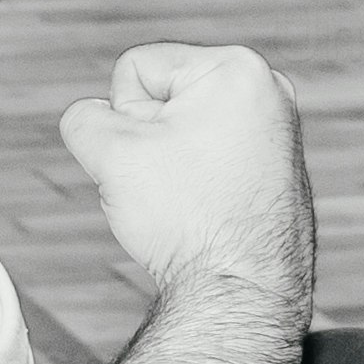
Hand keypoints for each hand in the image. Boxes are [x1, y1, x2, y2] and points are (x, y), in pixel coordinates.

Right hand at [56, 41, 309, 317]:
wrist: (242, 295)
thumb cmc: (185, 219)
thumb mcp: (109, 154)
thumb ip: (83, 117)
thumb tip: (96, 116)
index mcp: (238, 68)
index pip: (135, 70)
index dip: (125, 120)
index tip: (156, 162)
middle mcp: (270, 90)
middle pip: (163, 98)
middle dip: (151, 141)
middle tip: (174, 187)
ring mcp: (280, 131)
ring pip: (185, 131)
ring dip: (171, 163)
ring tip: (192, 203)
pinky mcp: (280, 168)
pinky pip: (213, 159)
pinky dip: (201, 182)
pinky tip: (210, 215)